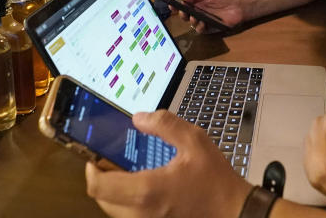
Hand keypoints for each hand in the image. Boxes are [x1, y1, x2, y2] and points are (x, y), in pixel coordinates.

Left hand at [84, 110, 251, 217]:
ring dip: (112, 192)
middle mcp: (141, 213)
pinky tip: (141, 186)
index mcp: (147, 190)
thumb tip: (138, 118)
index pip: (99, 186)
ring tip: (125, 171)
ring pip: (113, 211)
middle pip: (101, 200)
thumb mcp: (195, 141)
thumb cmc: (215, 178)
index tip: (96, 154)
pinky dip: (125, 201)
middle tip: (110, 160)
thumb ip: (165, 125)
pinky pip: (128, 215)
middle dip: (100, 179)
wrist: (234, 211)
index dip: (91, 169)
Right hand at [177, 0, 247, 32]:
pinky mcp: (210, 28)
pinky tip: (203, 23)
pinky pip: (201, 30)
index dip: (176, 6)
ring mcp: (204, 20)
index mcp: (197, 2)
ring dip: (191, 21)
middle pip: (185, 15)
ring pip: (192, 24)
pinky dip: (200, 27)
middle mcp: (199, 12)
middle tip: (184, 12)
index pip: (183, 5)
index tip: (171, 5)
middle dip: (182, 14)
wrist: (239, 5)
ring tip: (194, 17)